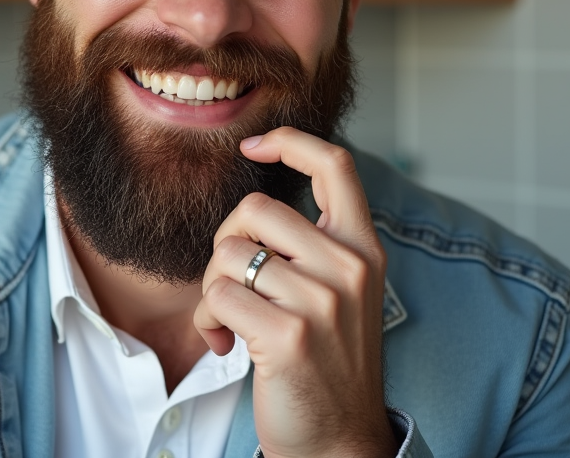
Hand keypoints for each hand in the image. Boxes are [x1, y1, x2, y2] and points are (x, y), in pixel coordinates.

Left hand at [192, 127, 395, 457]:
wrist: (338, 441)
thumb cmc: (324, 362)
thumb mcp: (339, 292)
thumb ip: (311, 246)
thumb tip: (252, 206)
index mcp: (363, 249)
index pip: (335, 165)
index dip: (289, 142)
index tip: (252, 147)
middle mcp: (350, 268)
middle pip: (255, 209)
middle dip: (224, 242)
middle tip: (230, 282)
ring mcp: (323, 301)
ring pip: (228, 255)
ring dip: (211, 289)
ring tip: (228, 322)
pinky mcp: (290, 335)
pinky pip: (217, 297)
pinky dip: (206, 321)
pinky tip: (224, 346)